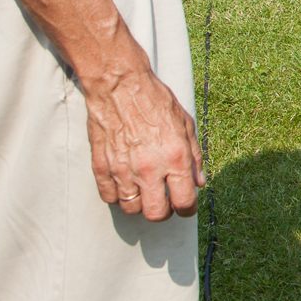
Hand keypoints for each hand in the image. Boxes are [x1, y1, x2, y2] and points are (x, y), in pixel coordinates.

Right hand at [85, 67, 203, 220]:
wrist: (119, 86)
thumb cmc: (155, 101)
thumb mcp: (186, 124)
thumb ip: (194, 156)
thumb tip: (199, 182)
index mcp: (175, 157)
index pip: (184, 201)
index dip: (187, 209)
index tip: (185, 206)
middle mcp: (149, 168)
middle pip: (156, 214)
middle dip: (164, 212)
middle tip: (165, 200)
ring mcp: (123, 170)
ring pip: (132, 209)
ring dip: (140, 203)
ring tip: (144, 188)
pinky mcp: (101, 167)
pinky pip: (109, 198)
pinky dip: (118, 195)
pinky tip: (125, 182)